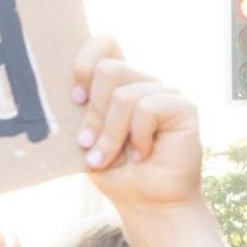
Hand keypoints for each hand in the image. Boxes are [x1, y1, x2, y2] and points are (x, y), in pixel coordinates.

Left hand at [71, 35, 203, 211]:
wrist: (146, 204)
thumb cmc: (114, 173)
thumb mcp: (86, 139)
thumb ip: (79, 111)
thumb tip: (63, 92)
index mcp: (119, 83)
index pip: (104, 42)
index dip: (84, 62)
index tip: (75, 100)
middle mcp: (143, 81)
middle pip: (107, 69)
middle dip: (93, 114)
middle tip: (89, 145)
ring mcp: (164, 91)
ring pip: (124, 95)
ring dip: (110, 135)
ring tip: (110, 158)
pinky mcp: (183, 106)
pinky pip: (146, 109)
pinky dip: (137, 138)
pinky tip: (143, 155)